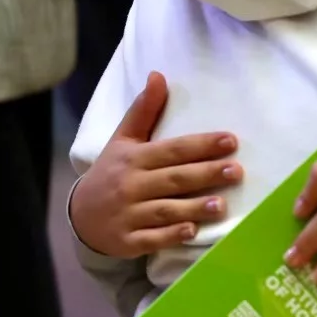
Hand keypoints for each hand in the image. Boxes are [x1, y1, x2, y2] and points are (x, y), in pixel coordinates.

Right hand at [70, 71, 242, 257]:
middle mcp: (131, 185)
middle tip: (236, 171)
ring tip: (222, 205)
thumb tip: (158, 75)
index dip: (201, 145)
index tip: (230, 141)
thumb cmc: (112, 172)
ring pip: (165, 210)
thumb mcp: (123, 140)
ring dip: (193, 208)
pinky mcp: (127, 241)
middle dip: (205, 174)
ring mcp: (128, 215)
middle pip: (173, 179)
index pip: (172, 150)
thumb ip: (144, 111)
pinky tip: (192, 231)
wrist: (80, 216)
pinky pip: (151, 239)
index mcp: (134, 159)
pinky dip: (170, 236)